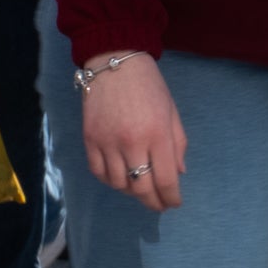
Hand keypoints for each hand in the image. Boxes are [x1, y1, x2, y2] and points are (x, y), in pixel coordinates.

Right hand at [81, 54, 185, 211]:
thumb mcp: (172, 114)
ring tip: (138, 188)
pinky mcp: (89, 138)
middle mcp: (132, 142)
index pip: (166, 180)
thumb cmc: (150, 87)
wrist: (113, 62)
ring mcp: (107, 141)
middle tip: (159, 205)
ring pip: (118, 183)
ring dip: (130, 192)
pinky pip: (97, 170)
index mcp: (158, 136)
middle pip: (141, 187)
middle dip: (153, 202)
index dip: (171, 198)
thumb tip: (178, 173)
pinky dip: (109, 180)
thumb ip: (178, 145)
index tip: (173, 202)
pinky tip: (118, 177)